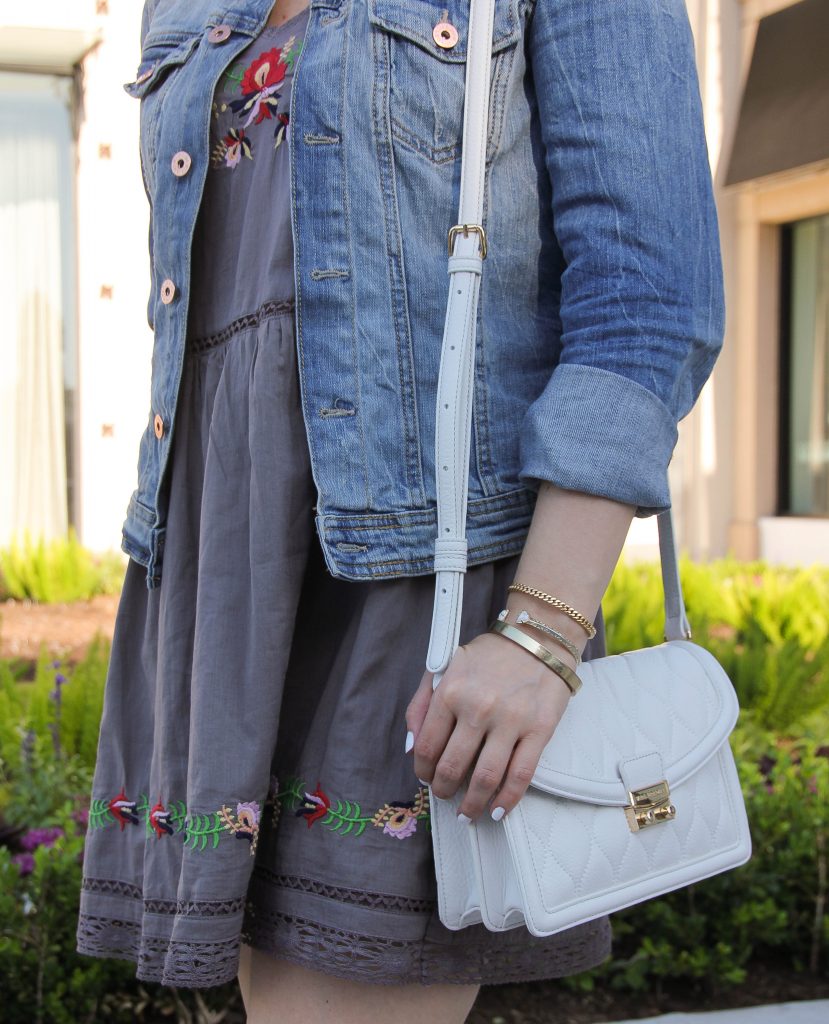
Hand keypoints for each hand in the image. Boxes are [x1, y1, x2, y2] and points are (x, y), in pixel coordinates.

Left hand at [404, 629, 572, 821]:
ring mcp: (510, 721)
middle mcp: (477, 708)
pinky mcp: (539, 730)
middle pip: (452, 767)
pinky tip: (497, 810)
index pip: (427, 747)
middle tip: (446, 796)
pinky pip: (520, 775)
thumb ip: (421, 704)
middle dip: (444, 790)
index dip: (423, 771)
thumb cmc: (489, 655)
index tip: (427, 779)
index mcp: (450, 692)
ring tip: (468, 812)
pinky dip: (507, 800)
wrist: (538, 638)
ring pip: (485, 778)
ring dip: (472, 803)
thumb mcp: (446, 666)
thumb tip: (410, 747)